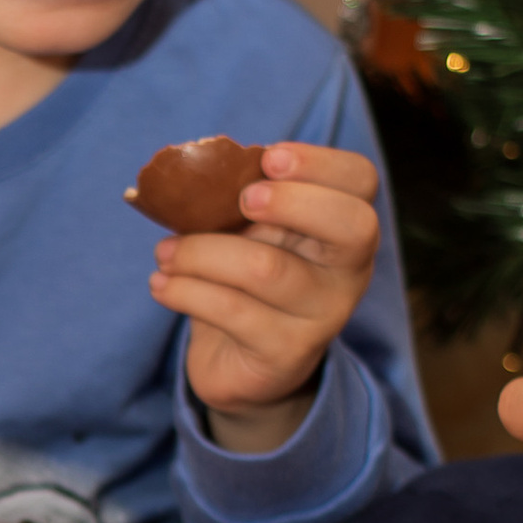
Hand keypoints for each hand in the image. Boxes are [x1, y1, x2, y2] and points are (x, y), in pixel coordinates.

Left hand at [149, 142, 382, 447]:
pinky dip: (185, 290)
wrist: (243, 365)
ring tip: (165, 253)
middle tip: (241, 200)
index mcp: (343, 226)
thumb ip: (241, 199)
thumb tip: (192, 170)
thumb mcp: (249, 233)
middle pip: (351, 225)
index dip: (321, 162)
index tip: (269, 157)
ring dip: (201, 252)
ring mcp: (323, 315)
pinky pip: (231, 310)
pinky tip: (162, 285)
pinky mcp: (287, 352)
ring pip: (266, 268)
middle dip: (291, 202)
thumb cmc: (246, 281)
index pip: (360, 181)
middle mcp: (348, 271)